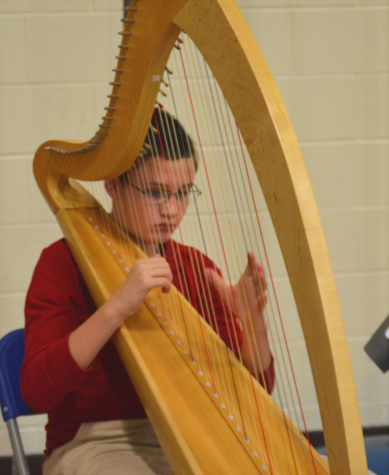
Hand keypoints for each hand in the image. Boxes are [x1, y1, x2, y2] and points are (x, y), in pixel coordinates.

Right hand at [109, 254, 172, 323]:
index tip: (164, 279)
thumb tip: (159, 255)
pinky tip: (164, 292)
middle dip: (169, 275)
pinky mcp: (145, 283)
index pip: (161, 260)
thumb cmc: (132, 291)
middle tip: (166, 285)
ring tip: (165, 288)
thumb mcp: (140, 275)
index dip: (166, 269)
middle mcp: (141, 265)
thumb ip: (149, 266)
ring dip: (169, 282)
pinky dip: (167, 287)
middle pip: (165, 265)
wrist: (120, 303)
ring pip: (166, 272)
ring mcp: (142, 273)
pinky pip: (164, 281)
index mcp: (140, 262)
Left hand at [204, 252, 271, 371]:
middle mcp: (254, 287)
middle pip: (257, 276)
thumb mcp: (225, 291)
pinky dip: (263, 299)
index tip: (249, 252)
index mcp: (247, 281)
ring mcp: (257, 297)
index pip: (250, 268)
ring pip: (262, 287)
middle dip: (258, 269)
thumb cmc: (239, 303)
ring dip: (262, 281)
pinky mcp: (259, 308)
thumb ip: (216, 281)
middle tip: (256, 262)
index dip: (251, 261)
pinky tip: (263, 295)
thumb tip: (205, 270)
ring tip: (261, 274)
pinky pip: (262, 303)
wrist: (248, 320)